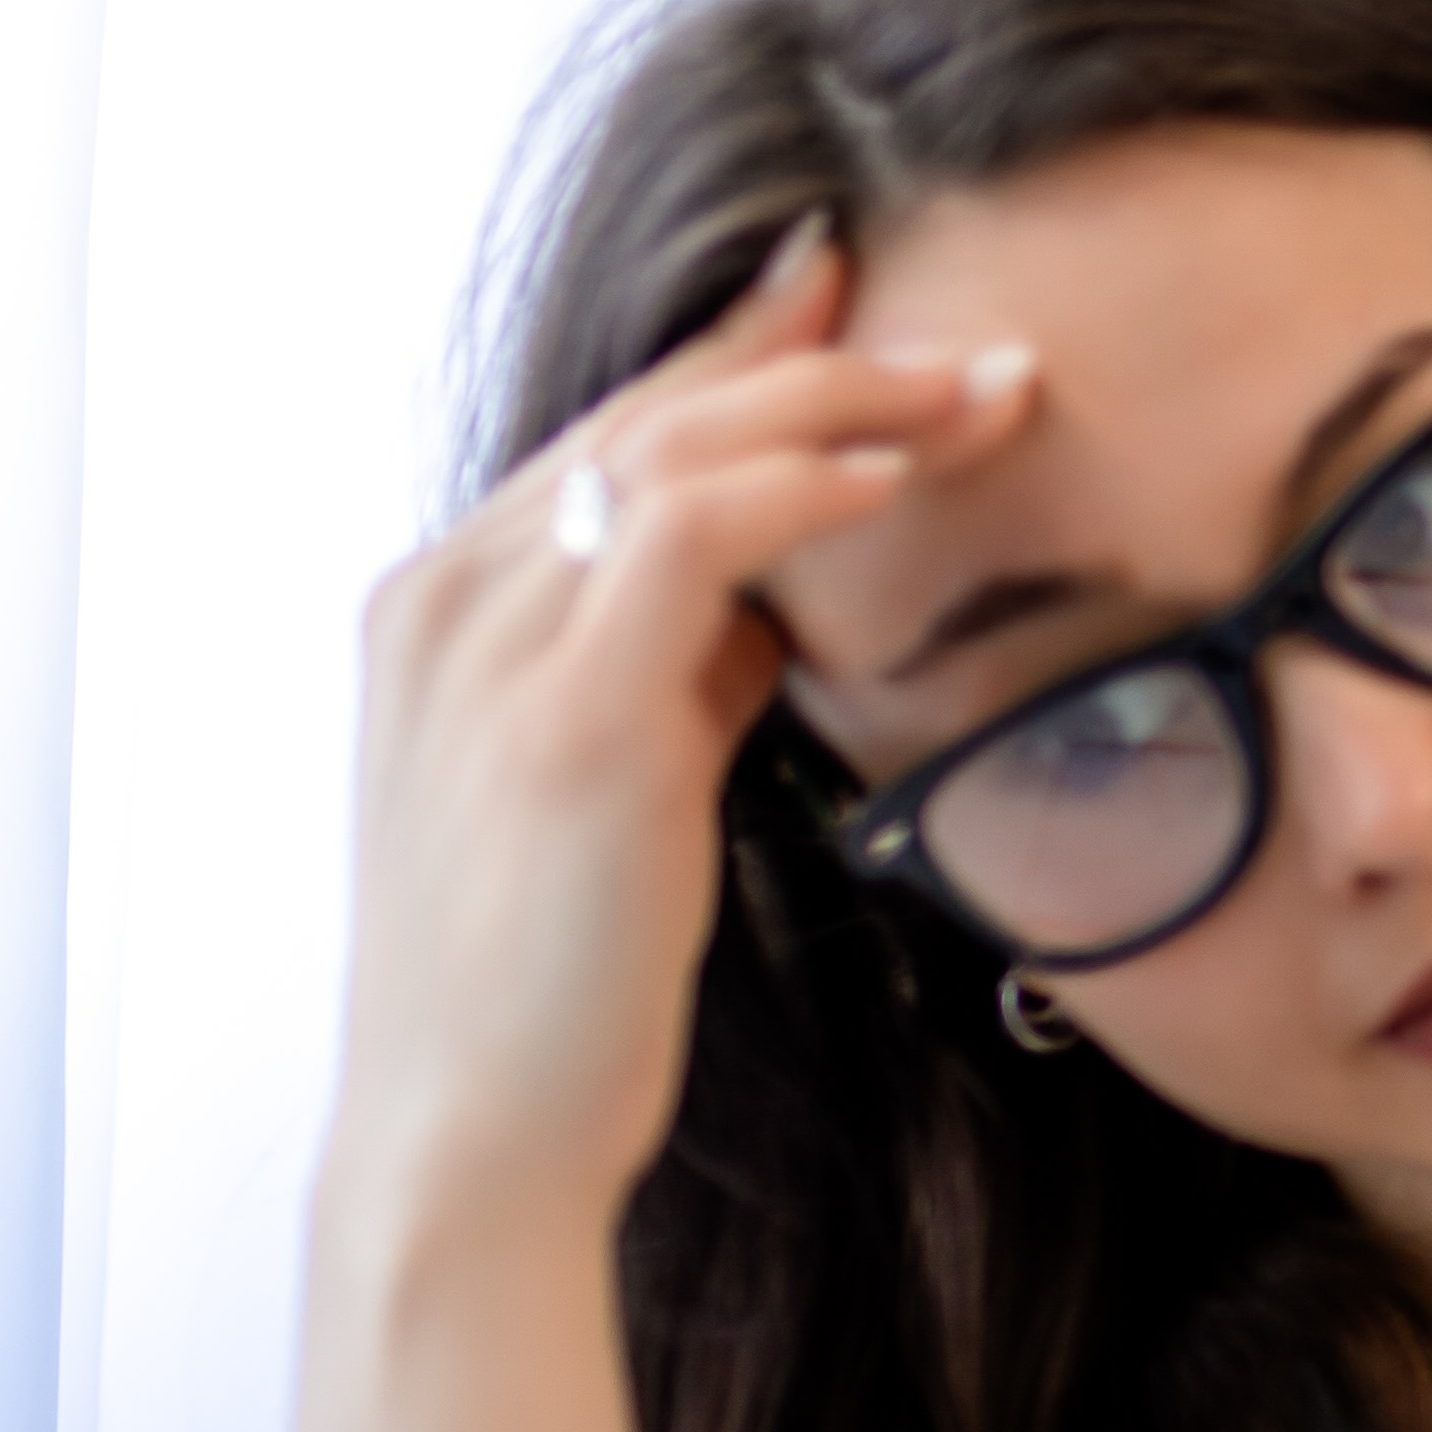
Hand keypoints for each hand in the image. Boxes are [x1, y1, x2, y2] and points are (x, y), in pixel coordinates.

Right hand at [331, 227, 1029, 1239]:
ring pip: (678, 442)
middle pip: (651, 413)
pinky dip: (803, 484)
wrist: (474, 1138)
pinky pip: (690, 532)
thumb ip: (675, 678)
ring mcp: (486, 649)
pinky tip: (900, 480)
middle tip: (977, 340)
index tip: (858, 293)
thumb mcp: (616, 785)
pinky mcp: (562, 719)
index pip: (612, 433)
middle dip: (822, 356)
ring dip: (850, 400)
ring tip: (988, 390)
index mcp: (443, 609)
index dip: (742, 354)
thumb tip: (776, 613)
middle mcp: (446, 601)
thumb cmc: (555, 980)